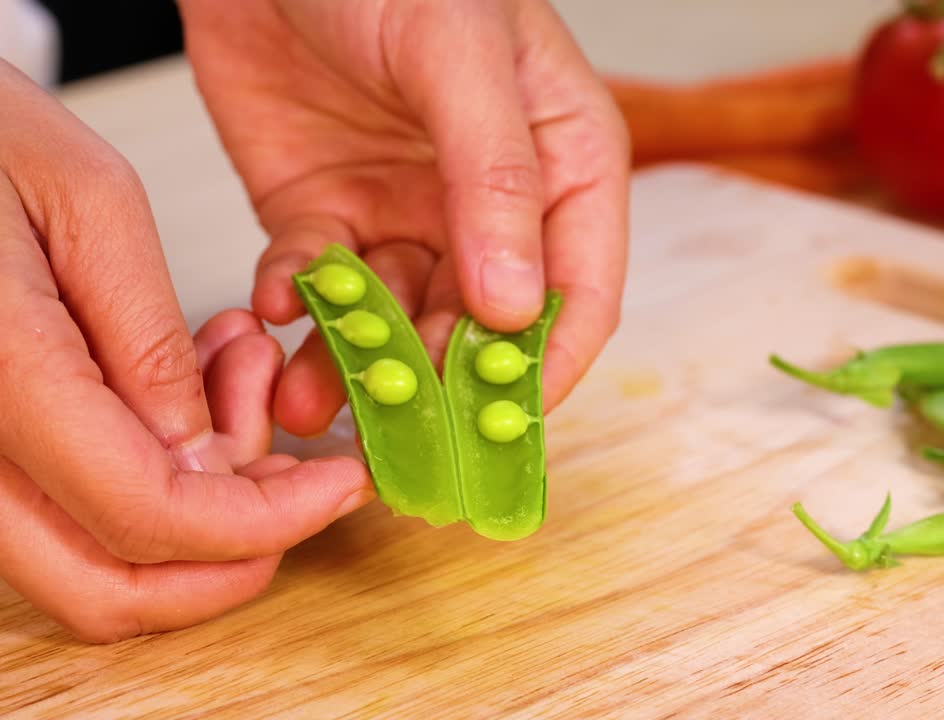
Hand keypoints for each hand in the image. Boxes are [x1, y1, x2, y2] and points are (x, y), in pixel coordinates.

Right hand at [0, 63, 373, 642]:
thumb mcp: (88, 203)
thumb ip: (147, 343)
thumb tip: (206, 461)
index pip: (146, 516)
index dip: (264, 522)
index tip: (343, 481)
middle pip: (108, 590)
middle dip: (232, 553)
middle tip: (303, 472)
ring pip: (89, 567)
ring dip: (198, 509)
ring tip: (241, 370)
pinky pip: (66, 513)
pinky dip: (150, 480)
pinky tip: (190, 381)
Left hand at [179, 0, 629, 436]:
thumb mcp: (458, 58)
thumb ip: (495, 179)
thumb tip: (515, 307)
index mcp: (564, 167)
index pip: (579, 295)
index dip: (545, 370)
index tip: (500, 430)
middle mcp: (495, 207)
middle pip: (483, 328)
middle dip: (439, 387)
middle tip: (393, 439)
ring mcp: (411, 214)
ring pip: (399, 323)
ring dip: (359, 367)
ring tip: (310, 398)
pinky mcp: (332, 214)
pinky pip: (322, 286)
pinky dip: (297, 308)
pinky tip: (273, 308)